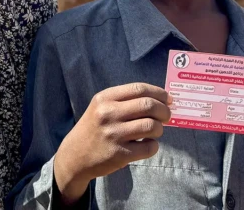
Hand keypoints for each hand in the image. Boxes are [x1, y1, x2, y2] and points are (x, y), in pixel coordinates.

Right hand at [54, 83, 170, 205]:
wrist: (75, 155)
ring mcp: (114, 134)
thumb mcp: (102, 107)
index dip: (159, 93)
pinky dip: (153, 146)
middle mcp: (108, 114)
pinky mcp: (120, 154)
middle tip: (166, 116)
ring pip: (152, 126)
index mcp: (105, 98)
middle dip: (164, 111)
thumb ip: (126, 101)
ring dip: (159, 129)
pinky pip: (149, 148)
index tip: (168, 99)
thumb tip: (162, 100)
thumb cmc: (94, 128)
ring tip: (154, 131)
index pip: (139, 89)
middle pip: (149, 105)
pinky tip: (146, 145)